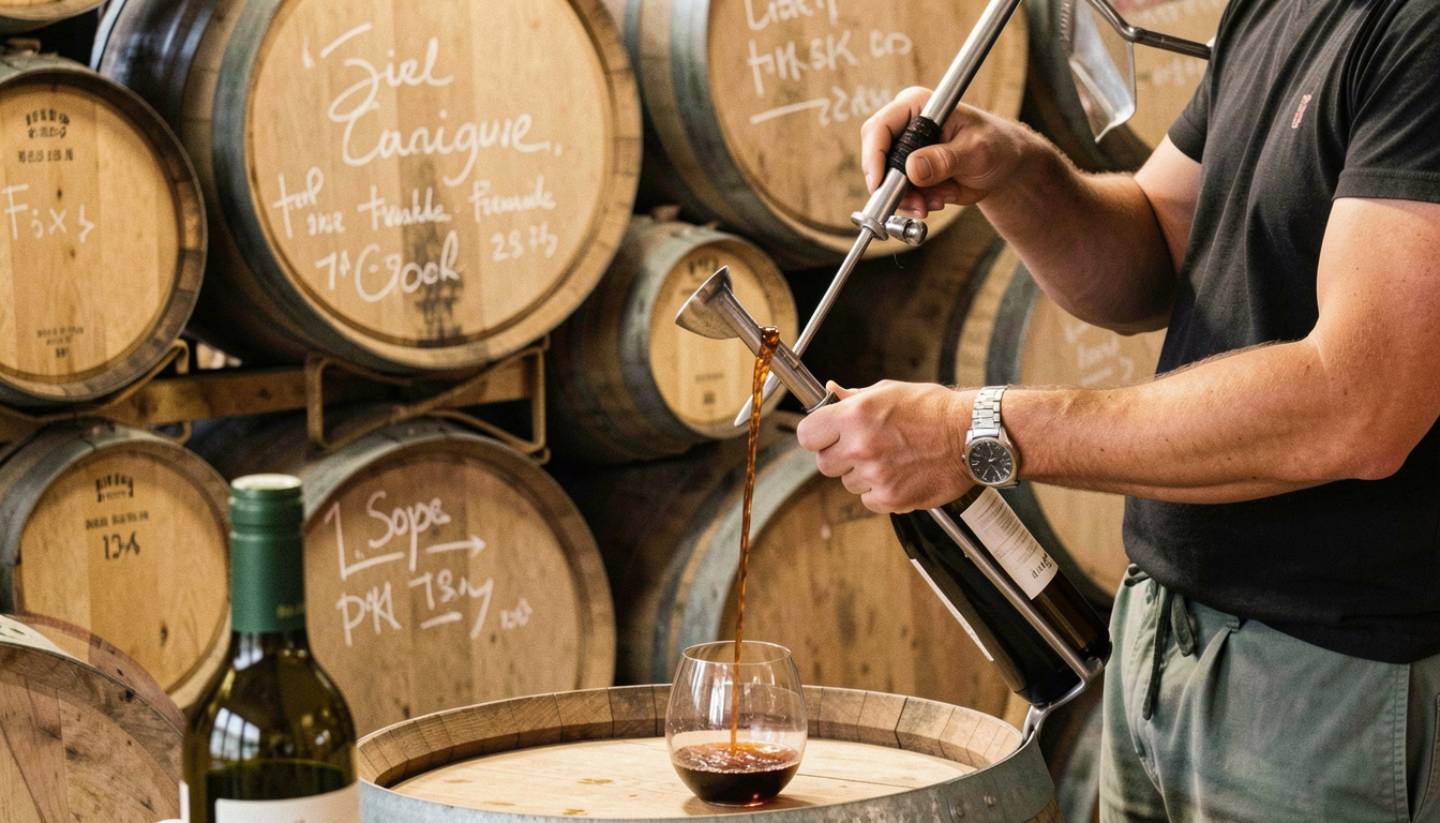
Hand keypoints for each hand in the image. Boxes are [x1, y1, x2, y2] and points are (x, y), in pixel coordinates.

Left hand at [795, 380, 974, 512]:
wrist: (972, 435)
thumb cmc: (935, 409)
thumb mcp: (890, 391)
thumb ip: (854, 398)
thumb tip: (829, 393)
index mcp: (855, 415)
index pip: (807, 434)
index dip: (817, 435)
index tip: (826, 435)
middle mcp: (861, 446)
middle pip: (824, 463)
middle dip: (840, 456)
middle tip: (864, 447)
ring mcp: (875, 475)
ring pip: (847, 483)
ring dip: (862, 474)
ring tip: (891, 458)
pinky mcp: (891, 499)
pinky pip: (869, 499)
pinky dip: (880, 491)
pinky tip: (900, 474)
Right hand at [861, 87, 1034, 216]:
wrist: (1004, 165)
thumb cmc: (996, 146)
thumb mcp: (976, 151)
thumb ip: (945, 159)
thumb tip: (913, 169)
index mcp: (917, 106)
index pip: (879, 128)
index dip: (874, 157)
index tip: (880, 185)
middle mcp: (905, 126)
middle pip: (877, 159)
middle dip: (895, 187)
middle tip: (919, 205)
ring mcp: (905, 151)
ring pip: (886, 183)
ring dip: (910, 199)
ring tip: (940, 200)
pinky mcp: (908, 173)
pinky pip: (899, 195)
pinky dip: (916, 203)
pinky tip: (940, 199)